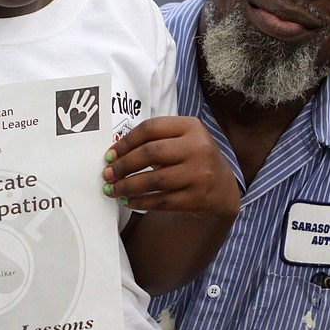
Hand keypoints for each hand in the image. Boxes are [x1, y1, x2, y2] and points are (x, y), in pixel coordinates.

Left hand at [57, 88, 97, 133]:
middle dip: (85, 96)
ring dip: (90, 101)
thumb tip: (60, 108)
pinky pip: (91, 112)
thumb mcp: (63, 118)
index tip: (77, 92)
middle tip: (88, 91)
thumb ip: (61, 113)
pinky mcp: (87, 117)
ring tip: (93, 96)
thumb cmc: (67, 124)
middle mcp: (78, 109)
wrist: (72, 130)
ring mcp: (83, 112)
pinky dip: (93, 109)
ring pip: (87, 105)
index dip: (76, 96)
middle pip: (82, 101)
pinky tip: (96, 105)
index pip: (75, 100)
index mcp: (72, 108)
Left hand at [102, 116, 238, 218]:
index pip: (150, 128)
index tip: (109, 155)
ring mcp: (200, 174)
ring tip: (113, 190)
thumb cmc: (192, 160)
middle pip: (150, 153)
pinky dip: (141, 202)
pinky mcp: (198, 198)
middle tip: (107, 174)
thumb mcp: (182, 141)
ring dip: (127, 186)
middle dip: (123, 165)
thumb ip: (155, 141)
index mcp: (191, 127)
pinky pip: (162, 201)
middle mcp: (199, 148)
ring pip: (154, 180)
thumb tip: (115, 155)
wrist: (222, 189)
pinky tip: (128, 201)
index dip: (125, 142)